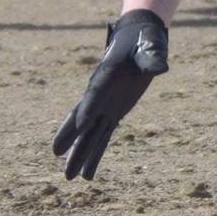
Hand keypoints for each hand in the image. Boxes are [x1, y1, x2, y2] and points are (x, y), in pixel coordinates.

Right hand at [52, 10, 168, 180]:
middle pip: (83, 118)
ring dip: (80, 155)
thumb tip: (160, 68)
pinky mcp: (113, 113)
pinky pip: (102, 137)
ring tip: (69, 178)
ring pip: (90, 134)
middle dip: (71, 136)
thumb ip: (152, 59)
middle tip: (56, 153)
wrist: (139, 38)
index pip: (96, 94)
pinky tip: (88, 175)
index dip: (89, 108)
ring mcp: (105, 106)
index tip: (80, 123)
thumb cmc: (144, 41)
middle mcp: (101, 94)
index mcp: (107, 76)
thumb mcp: (150, 47)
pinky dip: (95, 155)